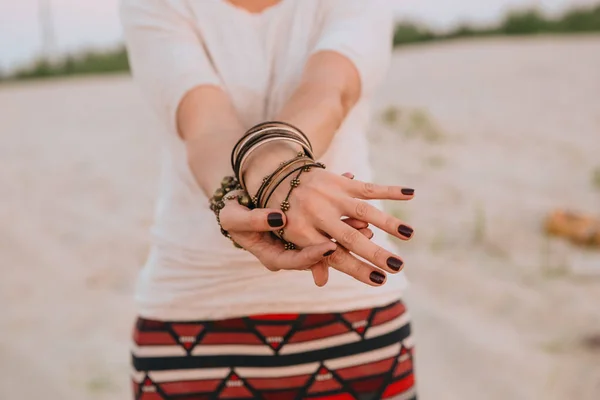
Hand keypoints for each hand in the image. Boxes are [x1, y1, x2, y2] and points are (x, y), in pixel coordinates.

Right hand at [218, 194, 373, 273]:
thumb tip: (278, 219)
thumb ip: (255, 221)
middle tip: (364, 239)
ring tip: (368, 226)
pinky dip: (341, 217)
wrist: (239, 209)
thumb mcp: (235, 218)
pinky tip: (357, 206)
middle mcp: (291, 253)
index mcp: (273, 257)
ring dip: (348, 234)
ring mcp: (301, 243)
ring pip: (328, 242)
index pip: (295, 261)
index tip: (329, 248)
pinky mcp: (308, 230)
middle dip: (344, 250)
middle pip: (319, 256)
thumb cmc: (233, 216)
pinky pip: (328, 227)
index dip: (313, 257)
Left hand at [251, 167, 414, 286]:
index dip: (357, 269)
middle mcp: (317, 214)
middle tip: (398, 266)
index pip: (333, 257)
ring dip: (387, 221)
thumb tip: (322, 283)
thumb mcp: (288, 240)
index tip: (379, 280)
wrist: (275, 175)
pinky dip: (390, 190)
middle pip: (349, 237)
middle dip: (374, 252)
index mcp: (302, 233)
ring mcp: (330, 196)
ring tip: (408, 234)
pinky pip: (367, 187)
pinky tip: (411, 194)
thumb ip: (308, 259)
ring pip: (363, 210)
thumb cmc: (285, 216)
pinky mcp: (339, 181)